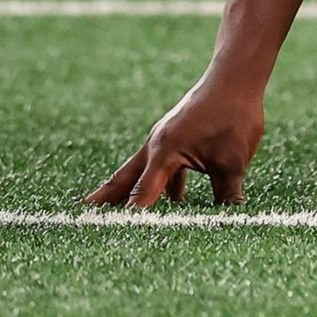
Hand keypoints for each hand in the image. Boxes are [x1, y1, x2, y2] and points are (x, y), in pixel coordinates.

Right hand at [85, 78, 263, 208]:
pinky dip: (164, 185)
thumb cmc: (233, 115)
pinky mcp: (178, 137)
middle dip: (104, 202)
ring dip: (130, 194)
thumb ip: (226, 195)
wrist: (236, 77)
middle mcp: (156, 146)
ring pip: (141, 174)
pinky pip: (165, 167)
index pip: (142, 195)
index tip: (115, 240)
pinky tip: (175, 201)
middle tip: (80, 220)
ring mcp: (165, 140)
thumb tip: (231, 222)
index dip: (131, 219)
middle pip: (124, 181)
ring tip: (116, 216)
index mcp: (164, 152)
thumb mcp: (233, 161)